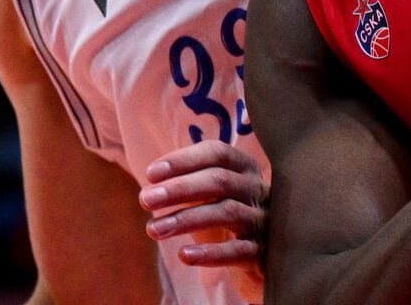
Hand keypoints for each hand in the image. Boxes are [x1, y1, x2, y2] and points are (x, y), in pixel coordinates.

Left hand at [140, 141, 267, 303]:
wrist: (260, 257)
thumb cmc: (227, 218)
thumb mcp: (212, 196)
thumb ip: (189, 185)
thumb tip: (151, 188)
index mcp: (245, 168)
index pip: (217, 153)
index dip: (184, 160)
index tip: (151, 173)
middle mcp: (257, 189)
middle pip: (221, 180)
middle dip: (180, 188)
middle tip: (146, 199)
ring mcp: (263, 220)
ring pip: (227, 212)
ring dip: (187, 219)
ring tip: (153, 229)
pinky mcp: (264, 252)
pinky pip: (238, 250)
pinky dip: (211, 252)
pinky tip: (184, 255)